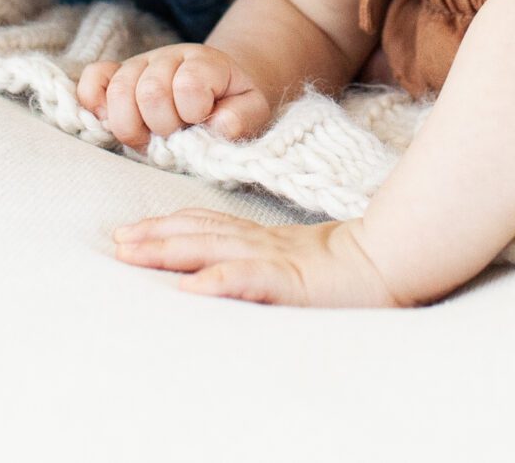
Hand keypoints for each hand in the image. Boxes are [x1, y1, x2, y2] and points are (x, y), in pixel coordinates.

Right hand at [77, 44, 275, 148]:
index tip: (200, 123)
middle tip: (173, 136)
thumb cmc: (230, 104)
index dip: (192, 113)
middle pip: (150, 92)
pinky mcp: (115, 74)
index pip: (188, 86)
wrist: (212, 87)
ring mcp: (138, 64)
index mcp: (205, 63)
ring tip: (148, 136)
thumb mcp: (251, 110)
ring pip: (119, 90)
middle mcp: (168, 58)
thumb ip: (241, 117)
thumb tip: (219, 125)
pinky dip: (94, 102)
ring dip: (131, 125)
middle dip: (162, 126)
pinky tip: (109, 120)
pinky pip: (93, 79)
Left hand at [111, 209, 409, 306]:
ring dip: (170, 250)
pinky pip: (250, 280)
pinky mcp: (292, 282)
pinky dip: (218, 282)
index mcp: (267, 241)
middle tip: (116, 242)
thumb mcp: (304, 259)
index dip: (169, 226)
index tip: (131, 232)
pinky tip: (192, 288)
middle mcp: (265, 245)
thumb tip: (226, 267)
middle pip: (201, 234)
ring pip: (214, 250)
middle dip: (155, 237)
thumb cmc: (356, 264)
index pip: (210, 226)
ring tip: (133, 254)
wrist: (398, 261)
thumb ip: (271, 258)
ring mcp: (277, 261)